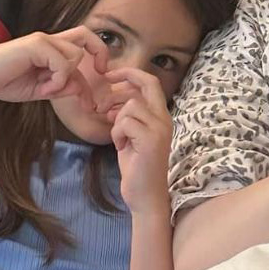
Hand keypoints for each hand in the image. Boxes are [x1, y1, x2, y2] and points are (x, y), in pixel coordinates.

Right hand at [0, 26, 106, 106]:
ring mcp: (42, 40)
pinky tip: (43, 89)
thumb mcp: (39, 89)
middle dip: (100, 55)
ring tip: (48, 90)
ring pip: (75, 55)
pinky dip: (58, 80)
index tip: (102, 73)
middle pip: (87, 37)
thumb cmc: (2, 81)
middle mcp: (50, 40)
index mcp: (51, 48)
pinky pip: (62, 63)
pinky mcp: (35, 45)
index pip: (84, 43)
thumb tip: (80, 89)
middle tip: (101, 73)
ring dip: (67, 78)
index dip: (99, 54)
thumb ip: (60, 87)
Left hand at [107, 68, 172, 215]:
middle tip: (104, 97)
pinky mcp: (151, 139)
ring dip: (117, 122)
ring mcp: (160, 128)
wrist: (146, 196)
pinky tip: (121, 147)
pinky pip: (126, 123)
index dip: (130, 73)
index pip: (150, 82)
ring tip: (119, 139)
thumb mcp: (131, 136)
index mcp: (161, 115)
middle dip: (123, 80)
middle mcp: (165, 118)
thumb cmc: (137, 167)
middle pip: (147, 84)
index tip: (110, 75)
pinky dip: (117, 133)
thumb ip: (128, 116)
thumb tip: (113, 99)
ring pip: (130, 106)